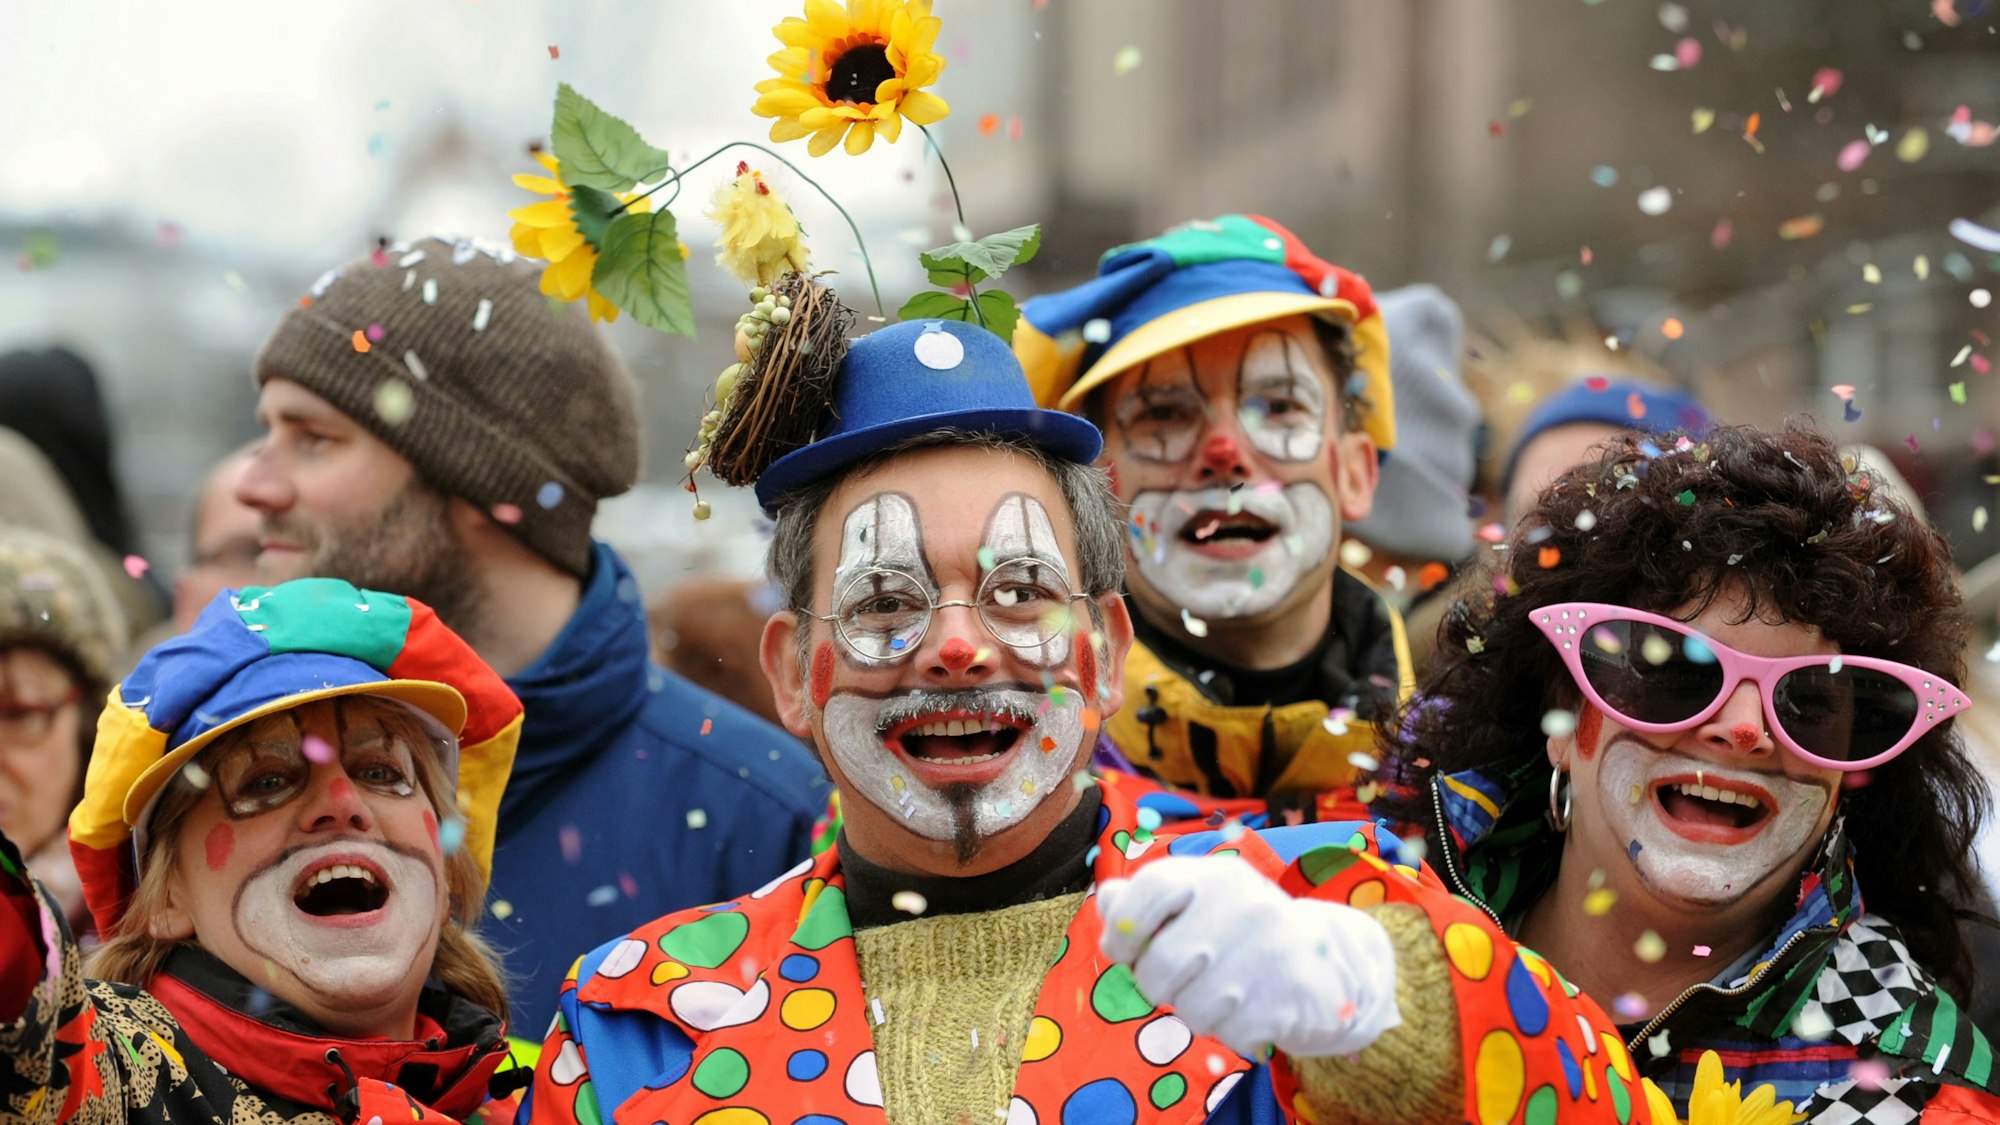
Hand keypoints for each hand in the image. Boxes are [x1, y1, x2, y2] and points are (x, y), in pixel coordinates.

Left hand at [1096, 855, 1398, 1057]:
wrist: (1328, 962)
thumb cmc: (1242, 931)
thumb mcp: (1199, 902)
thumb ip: (1146, 900)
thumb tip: (1108, 901)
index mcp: (1214, 876)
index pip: (1147, 890)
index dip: (1122, 929)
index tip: (1125, 950)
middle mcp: (1243, 906)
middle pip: (1158, 967)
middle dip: (1158, 985)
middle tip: (1183, 978)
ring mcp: (1267, 952)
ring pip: (1189, 1008)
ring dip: (1196, 1011)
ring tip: (1223, 992)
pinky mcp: (1286, 998)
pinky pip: (1226, 1033)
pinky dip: (1231, 1030)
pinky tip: (1250, 1008)